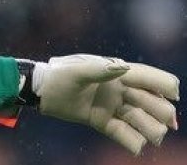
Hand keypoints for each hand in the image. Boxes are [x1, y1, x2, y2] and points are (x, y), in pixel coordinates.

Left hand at [33, 54, 179, 155]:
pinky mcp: (104, 122)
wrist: (42, 92)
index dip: (166, 86)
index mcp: (118, 73)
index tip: (172, 96)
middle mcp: (121, 91)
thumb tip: (124, 68)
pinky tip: (136, 146)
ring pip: (143, 121)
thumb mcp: (77, 70)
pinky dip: (133, 142)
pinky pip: (124, 135)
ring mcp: (114, 107)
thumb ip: (100, 70)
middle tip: (163, 122)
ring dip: (152, 130)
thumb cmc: (59, 75)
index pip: (151, 77)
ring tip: (154, 137)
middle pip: (153, 103)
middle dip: (163, 113)